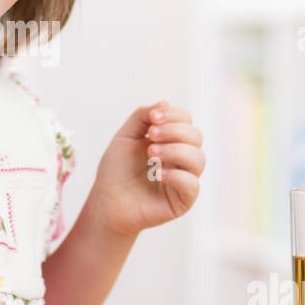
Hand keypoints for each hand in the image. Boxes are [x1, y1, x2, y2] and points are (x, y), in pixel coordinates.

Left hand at [89, 100, 203, 238]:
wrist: (106, 201)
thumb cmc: (115, 171)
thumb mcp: (125, 136)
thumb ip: (142, 117)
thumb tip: (166, 102)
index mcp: (171, 142)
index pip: (186, 122)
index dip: (174, 115)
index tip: (153, 117)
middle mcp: (181, 159)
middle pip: (196, 137)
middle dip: (174, 131)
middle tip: (151, 135)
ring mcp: (184, 180)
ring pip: (198, 159)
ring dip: (175, 150)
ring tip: (151, 152)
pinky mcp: (182, 200)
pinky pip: (192, 185)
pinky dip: (177, 175)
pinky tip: (157, 174)